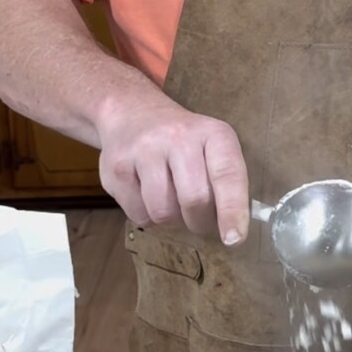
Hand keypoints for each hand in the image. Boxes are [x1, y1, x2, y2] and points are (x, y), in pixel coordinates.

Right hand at [95, 84, 249, 244]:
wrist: (132, 113)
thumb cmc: (182, 141)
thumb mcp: (212, 147)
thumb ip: (226, 183)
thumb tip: (234, 231)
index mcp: (213, 133)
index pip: (227, 174)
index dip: (232, 210)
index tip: (234, 239)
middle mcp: (178, 137)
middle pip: (194, 199)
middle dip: (199, 222)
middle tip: (198, 221)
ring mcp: (144, 150)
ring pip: (163, 212)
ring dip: (171, 220)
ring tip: (171, 201)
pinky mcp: (116, 167)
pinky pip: (137, 214)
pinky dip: (147, 217)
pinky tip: (147, 195)